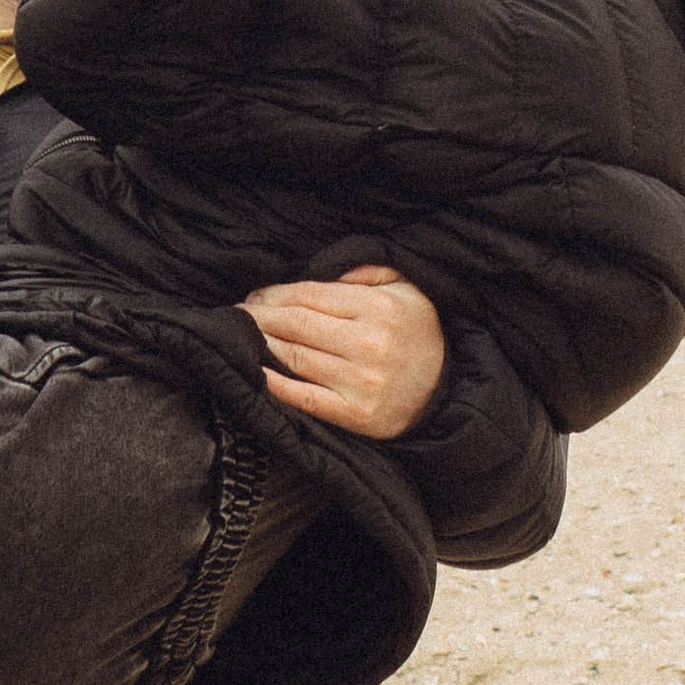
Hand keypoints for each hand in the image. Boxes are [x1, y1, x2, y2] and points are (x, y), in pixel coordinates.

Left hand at [240, 265, 446, 439]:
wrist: (445, 390)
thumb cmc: (417, 333)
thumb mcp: (406, 288)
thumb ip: (366, 271)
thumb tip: (319, 270)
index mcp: (379, 309)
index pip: (311, 295)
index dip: (275, 294)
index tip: (256, 295)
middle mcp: (369, 344)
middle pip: (297, 324)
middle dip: (260, 316)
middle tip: (239, 313)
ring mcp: (361, 382)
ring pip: (295, 357)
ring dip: (261, 344)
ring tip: (243, 335)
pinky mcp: (356, 414)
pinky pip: (304, 397)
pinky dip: (274, 384)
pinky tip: (255, 372)